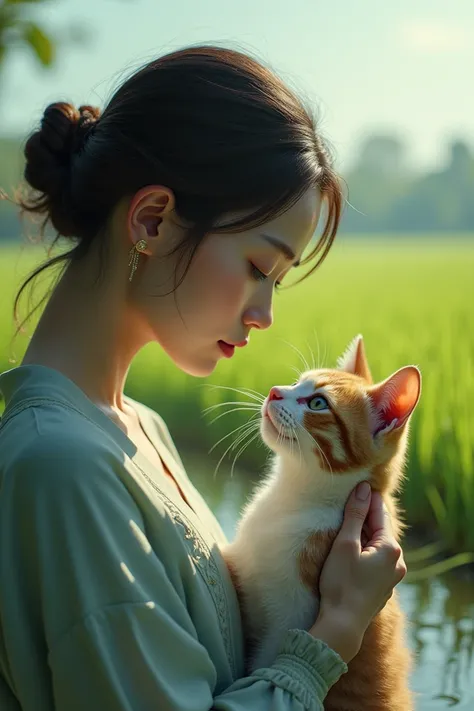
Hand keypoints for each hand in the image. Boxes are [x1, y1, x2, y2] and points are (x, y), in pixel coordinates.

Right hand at [309, 482, 406, 662]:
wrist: (342, 625)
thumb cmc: (341, 583)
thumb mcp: (345, 544)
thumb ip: (355, 515)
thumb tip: (364, 489)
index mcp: (390, 548)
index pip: (379, 514)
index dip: (369, 498)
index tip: (362, 483)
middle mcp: (397, 562)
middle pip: (380, 530)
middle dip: (367, 516)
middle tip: (354, 499)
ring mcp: (392, 577)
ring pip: (379, 546)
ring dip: (365, 534)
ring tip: (350, 523)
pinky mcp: (383, 588)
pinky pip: (377, 561)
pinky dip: (366, 551)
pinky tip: (353, 550)